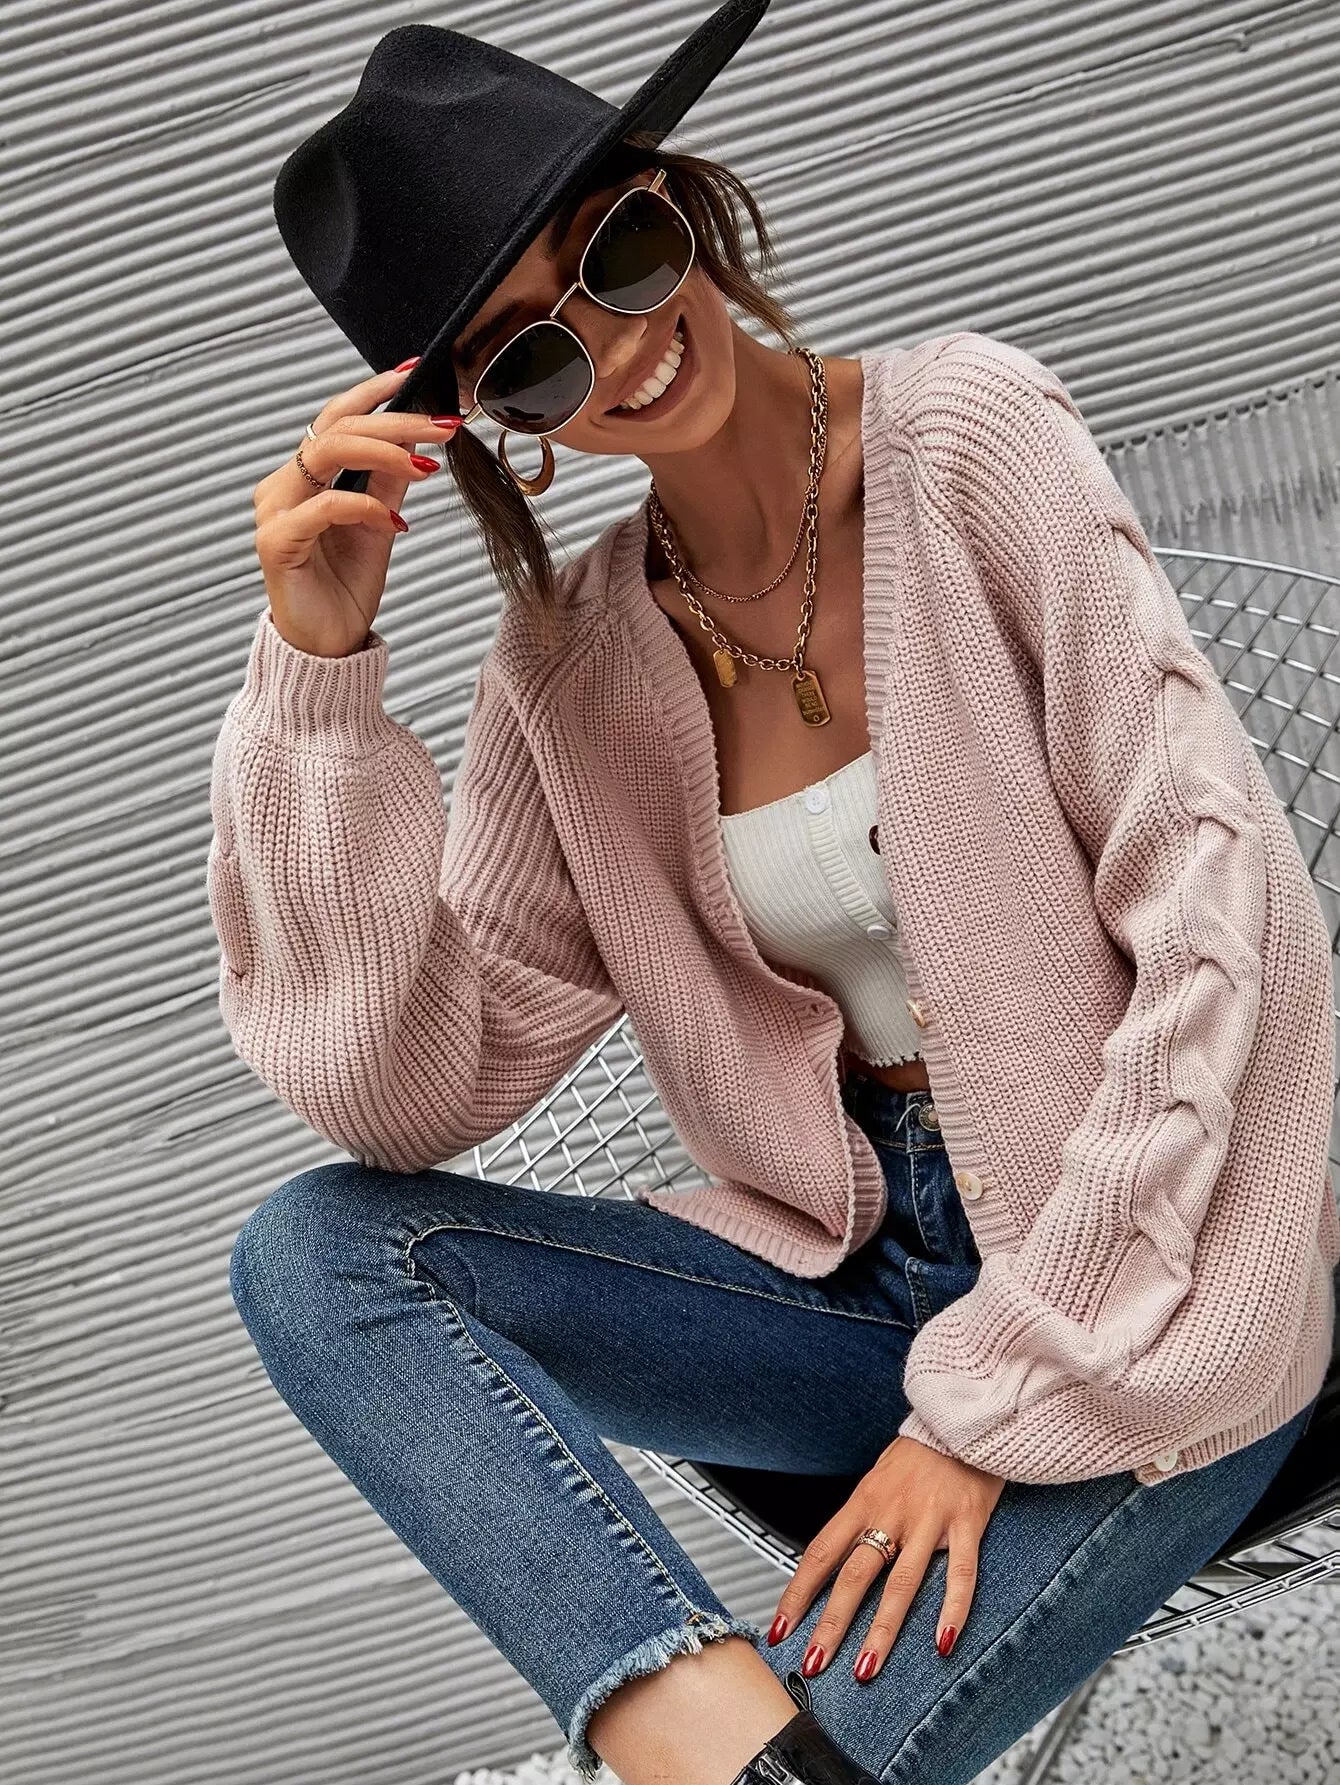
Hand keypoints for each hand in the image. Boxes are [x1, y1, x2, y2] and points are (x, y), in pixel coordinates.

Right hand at [251, 361, 462, 658]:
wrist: (329, 645)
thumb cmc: (346, 586)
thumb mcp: (381, 524)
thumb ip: (390, 482)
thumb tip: (418, 440)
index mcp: (305, 476)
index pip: (336, 416)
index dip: (373, 392)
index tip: (413, 373)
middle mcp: (284, 485)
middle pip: (337, 427)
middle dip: (396, 421)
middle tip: (445, 426)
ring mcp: (275, 511)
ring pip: (327, 454)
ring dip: (385, 453)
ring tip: (429, 466)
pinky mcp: (275, 542)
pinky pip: (325, 508)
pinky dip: (365, 508)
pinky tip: (396, 522)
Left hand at [767, 1435, 1004, 1678]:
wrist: (964, 1418)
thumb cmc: (920, 1453)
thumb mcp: (877, 1480)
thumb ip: (861, 1520)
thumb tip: (835, 1563)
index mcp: (864, 1500)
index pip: (821, 1552)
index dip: (798, 1593)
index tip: (780, 1628)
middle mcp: (892, 1512)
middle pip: (854, 1575)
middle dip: (832, 1624)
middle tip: (815, 1663)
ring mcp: (929, 1519)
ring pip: (901, 1583)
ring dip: (882, 1630)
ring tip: (867, 1667)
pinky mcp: (967, 1523)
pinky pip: (961, 1574)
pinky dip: (951, 1610)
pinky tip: (942, 1642)